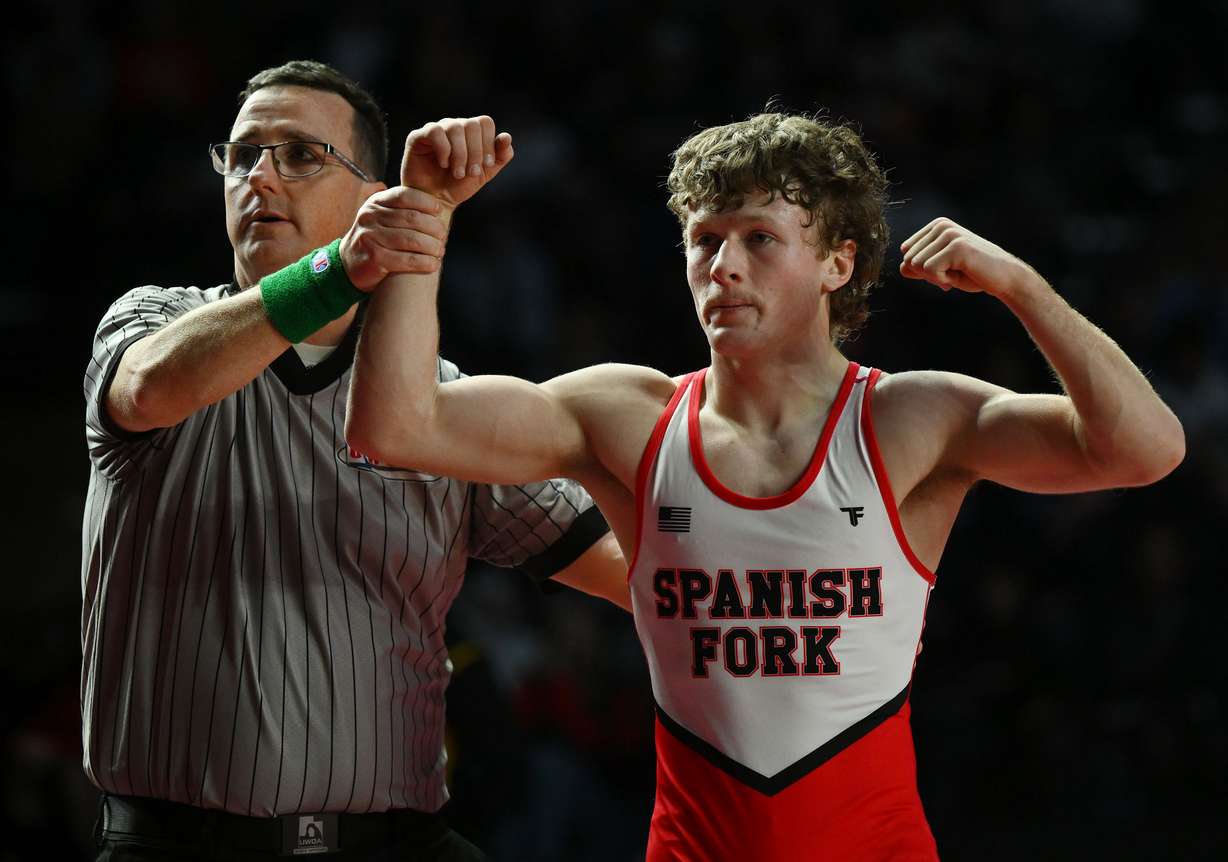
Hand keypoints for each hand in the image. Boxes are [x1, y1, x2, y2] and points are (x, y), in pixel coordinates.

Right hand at [339, 187, 447, 290]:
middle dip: (433, 228)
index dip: (426, 202)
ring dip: (432, 247)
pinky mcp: (375, 258)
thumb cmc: (375, 238)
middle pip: (412, 218)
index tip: (439, 210)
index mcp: (376, 202)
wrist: (350, 263)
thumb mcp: (382, 216)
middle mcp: (371, 217)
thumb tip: (436, 206)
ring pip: (412, 239)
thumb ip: (401, 209)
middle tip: (443, 236)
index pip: (405, 195)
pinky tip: (433, 264)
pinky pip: (407, 260)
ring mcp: (371, 237)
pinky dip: (424, 263)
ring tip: (440, 251)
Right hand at [400, 116, 513, 208]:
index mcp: (470, 132)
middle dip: (475, 152)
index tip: (487, 165)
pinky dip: (444, 150)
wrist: (436, 201)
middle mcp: (454, 127)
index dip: (489, 143)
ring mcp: (436, 130)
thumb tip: (506, 137)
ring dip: (460, 154)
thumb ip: (500, 156)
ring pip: (455, 127)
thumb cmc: (458, 186)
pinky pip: (435, 132)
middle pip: (471, 124)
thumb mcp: (485, 173)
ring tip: (458, 173)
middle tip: (471, 173)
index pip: (485, 122)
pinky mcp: (418, 137)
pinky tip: (444, 164)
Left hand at [900, 218, 1037, 298]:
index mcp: (936, 226)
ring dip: (935, 278)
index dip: (922, 270)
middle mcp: (941, 226)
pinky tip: (960, 275)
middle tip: (953, 273)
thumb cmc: (972, 274)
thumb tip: (902, 266)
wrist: (1004, 278)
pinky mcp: (956, 246)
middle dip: (928, 275)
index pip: (906, 253)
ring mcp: (949, 234)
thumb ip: (918, 267)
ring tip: (958, 272)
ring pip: (916, 265)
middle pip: (909, 259)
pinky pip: (929, 270)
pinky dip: (942, 280)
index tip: (945, 269)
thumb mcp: (939, 269)